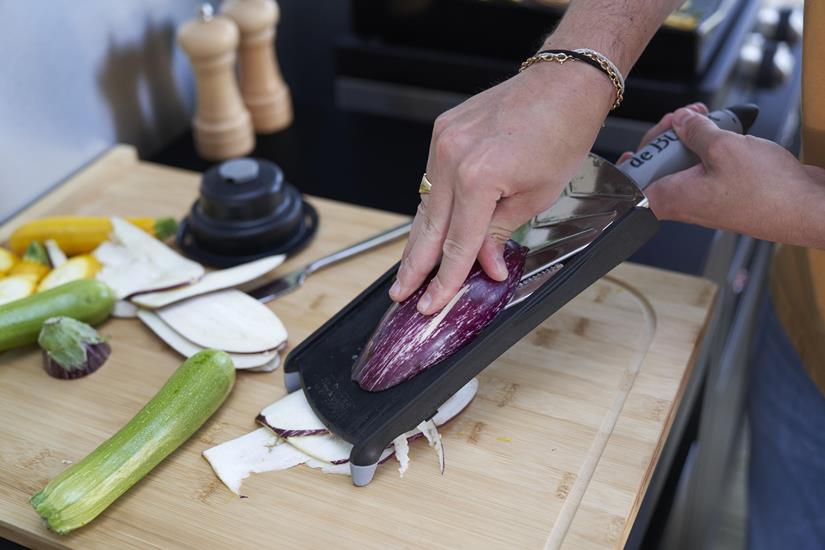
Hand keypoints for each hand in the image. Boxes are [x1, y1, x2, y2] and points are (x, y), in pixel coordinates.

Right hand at [391, 62, 614, 313]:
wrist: (563, 84)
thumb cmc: (561, 133)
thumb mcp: (537, 196)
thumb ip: (501, 231)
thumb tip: (484, 263)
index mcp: (478, 177)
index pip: (457, 243)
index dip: (445, 279)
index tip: (433, 303)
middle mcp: (452, 157)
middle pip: (428, 227)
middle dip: (414, 267)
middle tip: (401, 294)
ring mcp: (443, 141)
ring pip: (425, 204)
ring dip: (419, 239)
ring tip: (409, 270)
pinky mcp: (442, 131)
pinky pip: (431, 179)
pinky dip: (432, 206)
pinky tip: (428, 228)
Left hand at [628, 105, 824, 247]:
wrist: (806, 208)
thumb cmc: (768, 192)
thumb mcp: (725, 147)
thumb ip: (695, 131)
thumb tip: (680, 121)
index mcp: (672, 197)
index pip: (634, 180)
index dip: (639, 154)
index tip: (654, 134)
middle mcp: (683, 202)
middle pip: (658, 166)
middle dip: (668, 135)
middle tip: (683, 117)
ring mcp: (702, 198)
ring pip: (682, 163)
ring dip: (690, 137)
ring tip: (705, 117)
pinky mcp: (721, 193)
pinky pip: (704, 167)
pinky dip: (709, 147)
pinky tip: (721, 129)